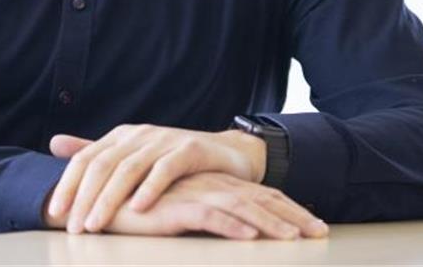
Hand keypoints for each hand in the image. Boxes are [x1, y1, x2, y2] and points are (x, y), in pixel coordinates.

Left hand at [46, 124, 267, 233]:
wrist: (228, 155)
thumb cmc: (176, 162)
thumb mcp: (133, 156)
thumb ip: (97, 152)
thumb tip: (54, 143)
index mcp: (122, 136)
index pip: (86, 159)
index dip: (68, 184)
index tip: (54, 212)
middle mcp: (140, 134)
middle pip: (103, 165)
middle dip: (84, 197)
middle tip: (74, 227)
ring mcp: (165, 139)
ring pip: (129, 168)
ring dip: (109, 199)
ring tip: (96, 224)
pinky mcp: (190, 149)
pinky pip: (166, 169)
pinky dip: (150, 189)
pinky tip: (139, 209)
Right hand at [99, 171, 327, 239]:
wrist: (101, 200)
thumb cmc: (141, 207)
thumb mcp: (179, 210)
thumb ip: (203, 211)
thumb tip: (237, 223)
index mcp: (213, 184)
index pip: (258, 195)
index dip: (287, 208)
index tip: (313, 224)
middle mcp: (209, 185)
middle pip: (259, 200)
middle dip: (292, 217)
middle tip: (321, 232)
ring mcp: (193, 194)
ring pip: (241, 208)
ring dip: (271, 224)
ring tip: (296, 239)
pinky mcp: (174, 207)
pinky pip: (209, 216)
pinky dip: (232, 225)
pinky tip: (250, 236)